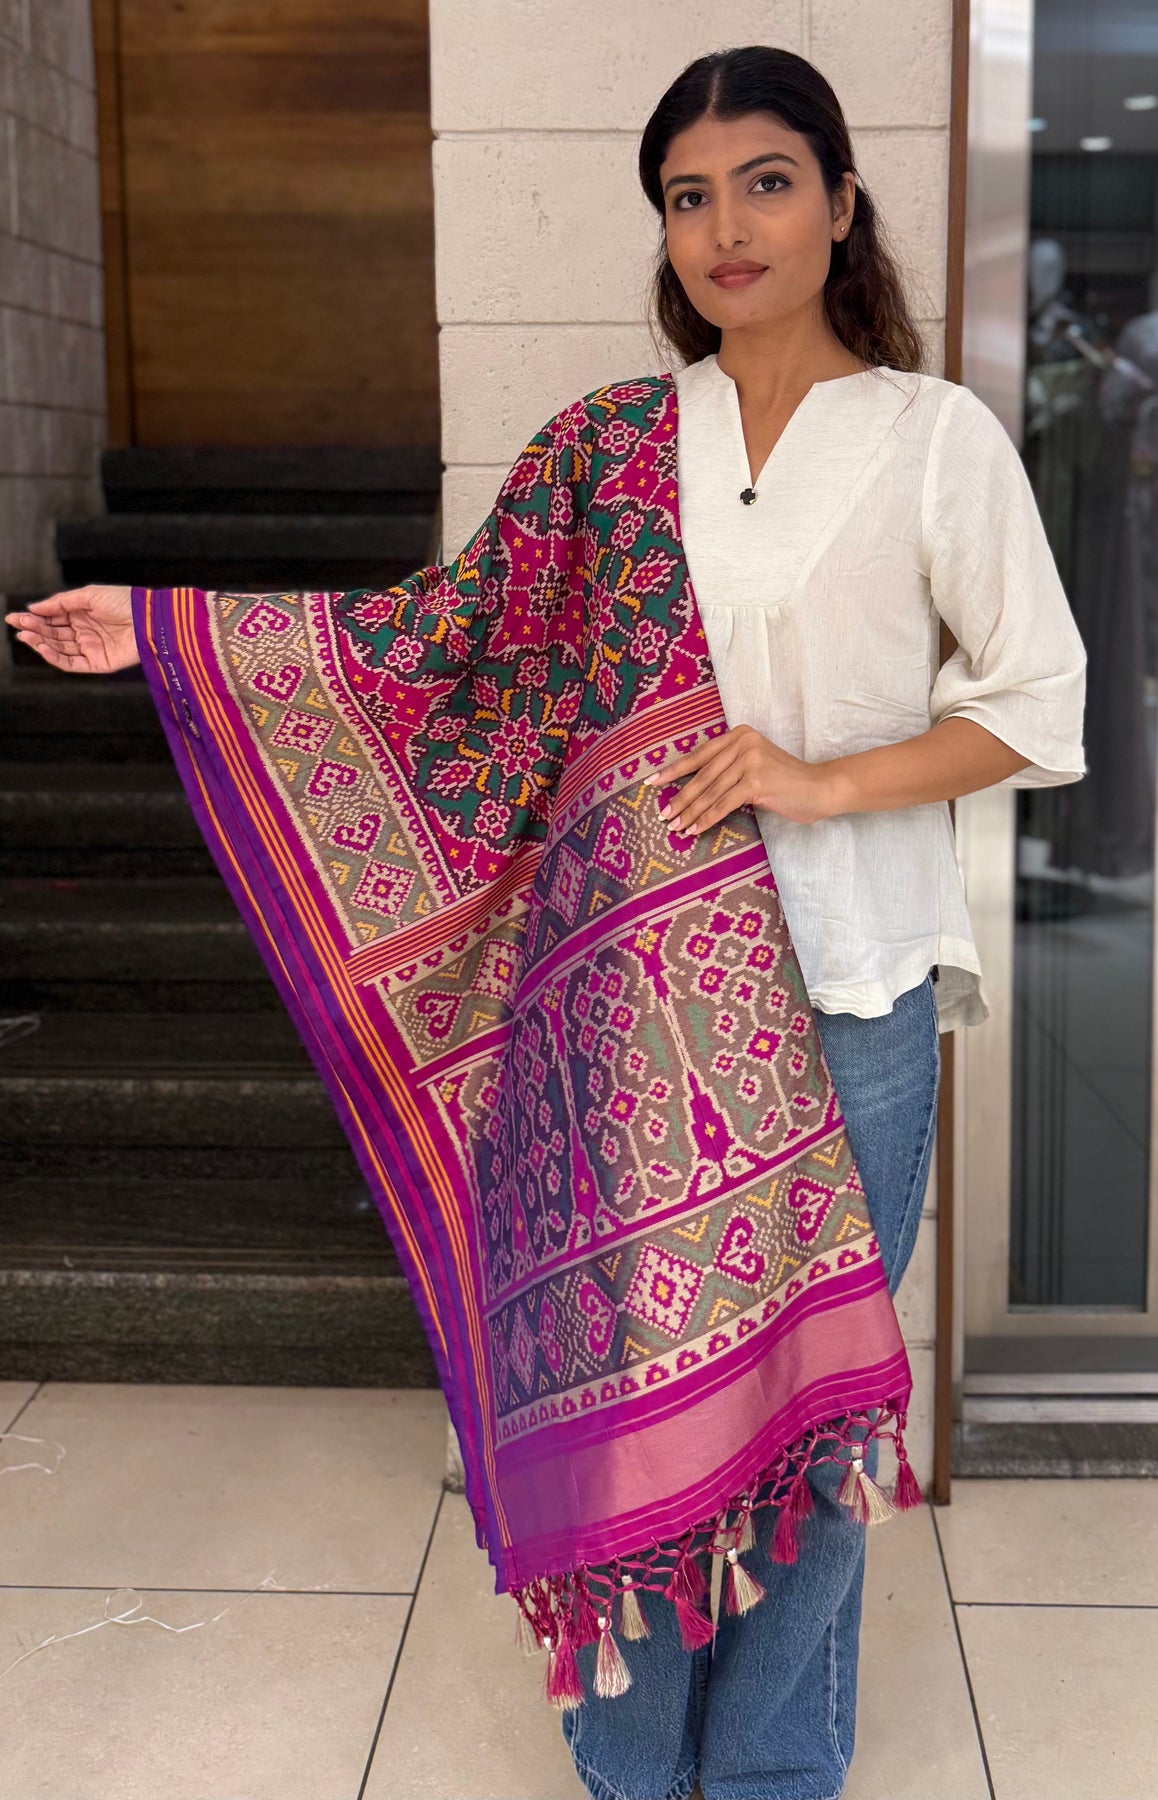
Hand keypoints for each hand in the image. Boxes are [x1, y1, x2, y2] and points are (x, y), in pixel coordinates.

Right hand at [4, 585, 138, 673]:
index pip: (52, 619)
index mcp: (82, 615)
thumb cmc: (125, 602)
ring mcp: (91, 648)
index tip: (15, 616)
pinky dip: (55, 657)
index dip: (34, 618)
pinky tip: (41, 647)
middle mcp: (84, 632)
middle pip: (53, 634)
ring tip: (25, 634)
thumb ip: (60, 603)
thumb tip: (34, 607)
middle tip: (17, 624)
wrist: (150, 618)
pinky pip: (72, 663)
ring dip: (40, 642)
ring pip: (59, 648)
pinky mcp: (98, 663)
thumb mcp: (89, 595)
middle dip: (34, 629)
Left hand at [644, 723, 841, 831]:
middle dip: (680, 798)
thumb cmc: (786, 782)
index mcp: (739, 734)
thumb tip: (692, 789)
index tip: (652, 782)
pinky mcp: (757, 781)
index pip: (700, 755)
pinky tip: (696, 829)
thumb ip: (728, 768)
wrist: (821, 788)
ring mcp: (750, 760)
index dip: (673, 770)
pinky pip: (724, 803)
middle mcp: (743, 742)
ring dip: (690, 812)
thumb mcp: (754, 766)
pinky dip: (708, 818)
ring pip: (710, 791)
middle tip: (664, 814)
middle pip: (702, 775)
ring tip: (676, 826)